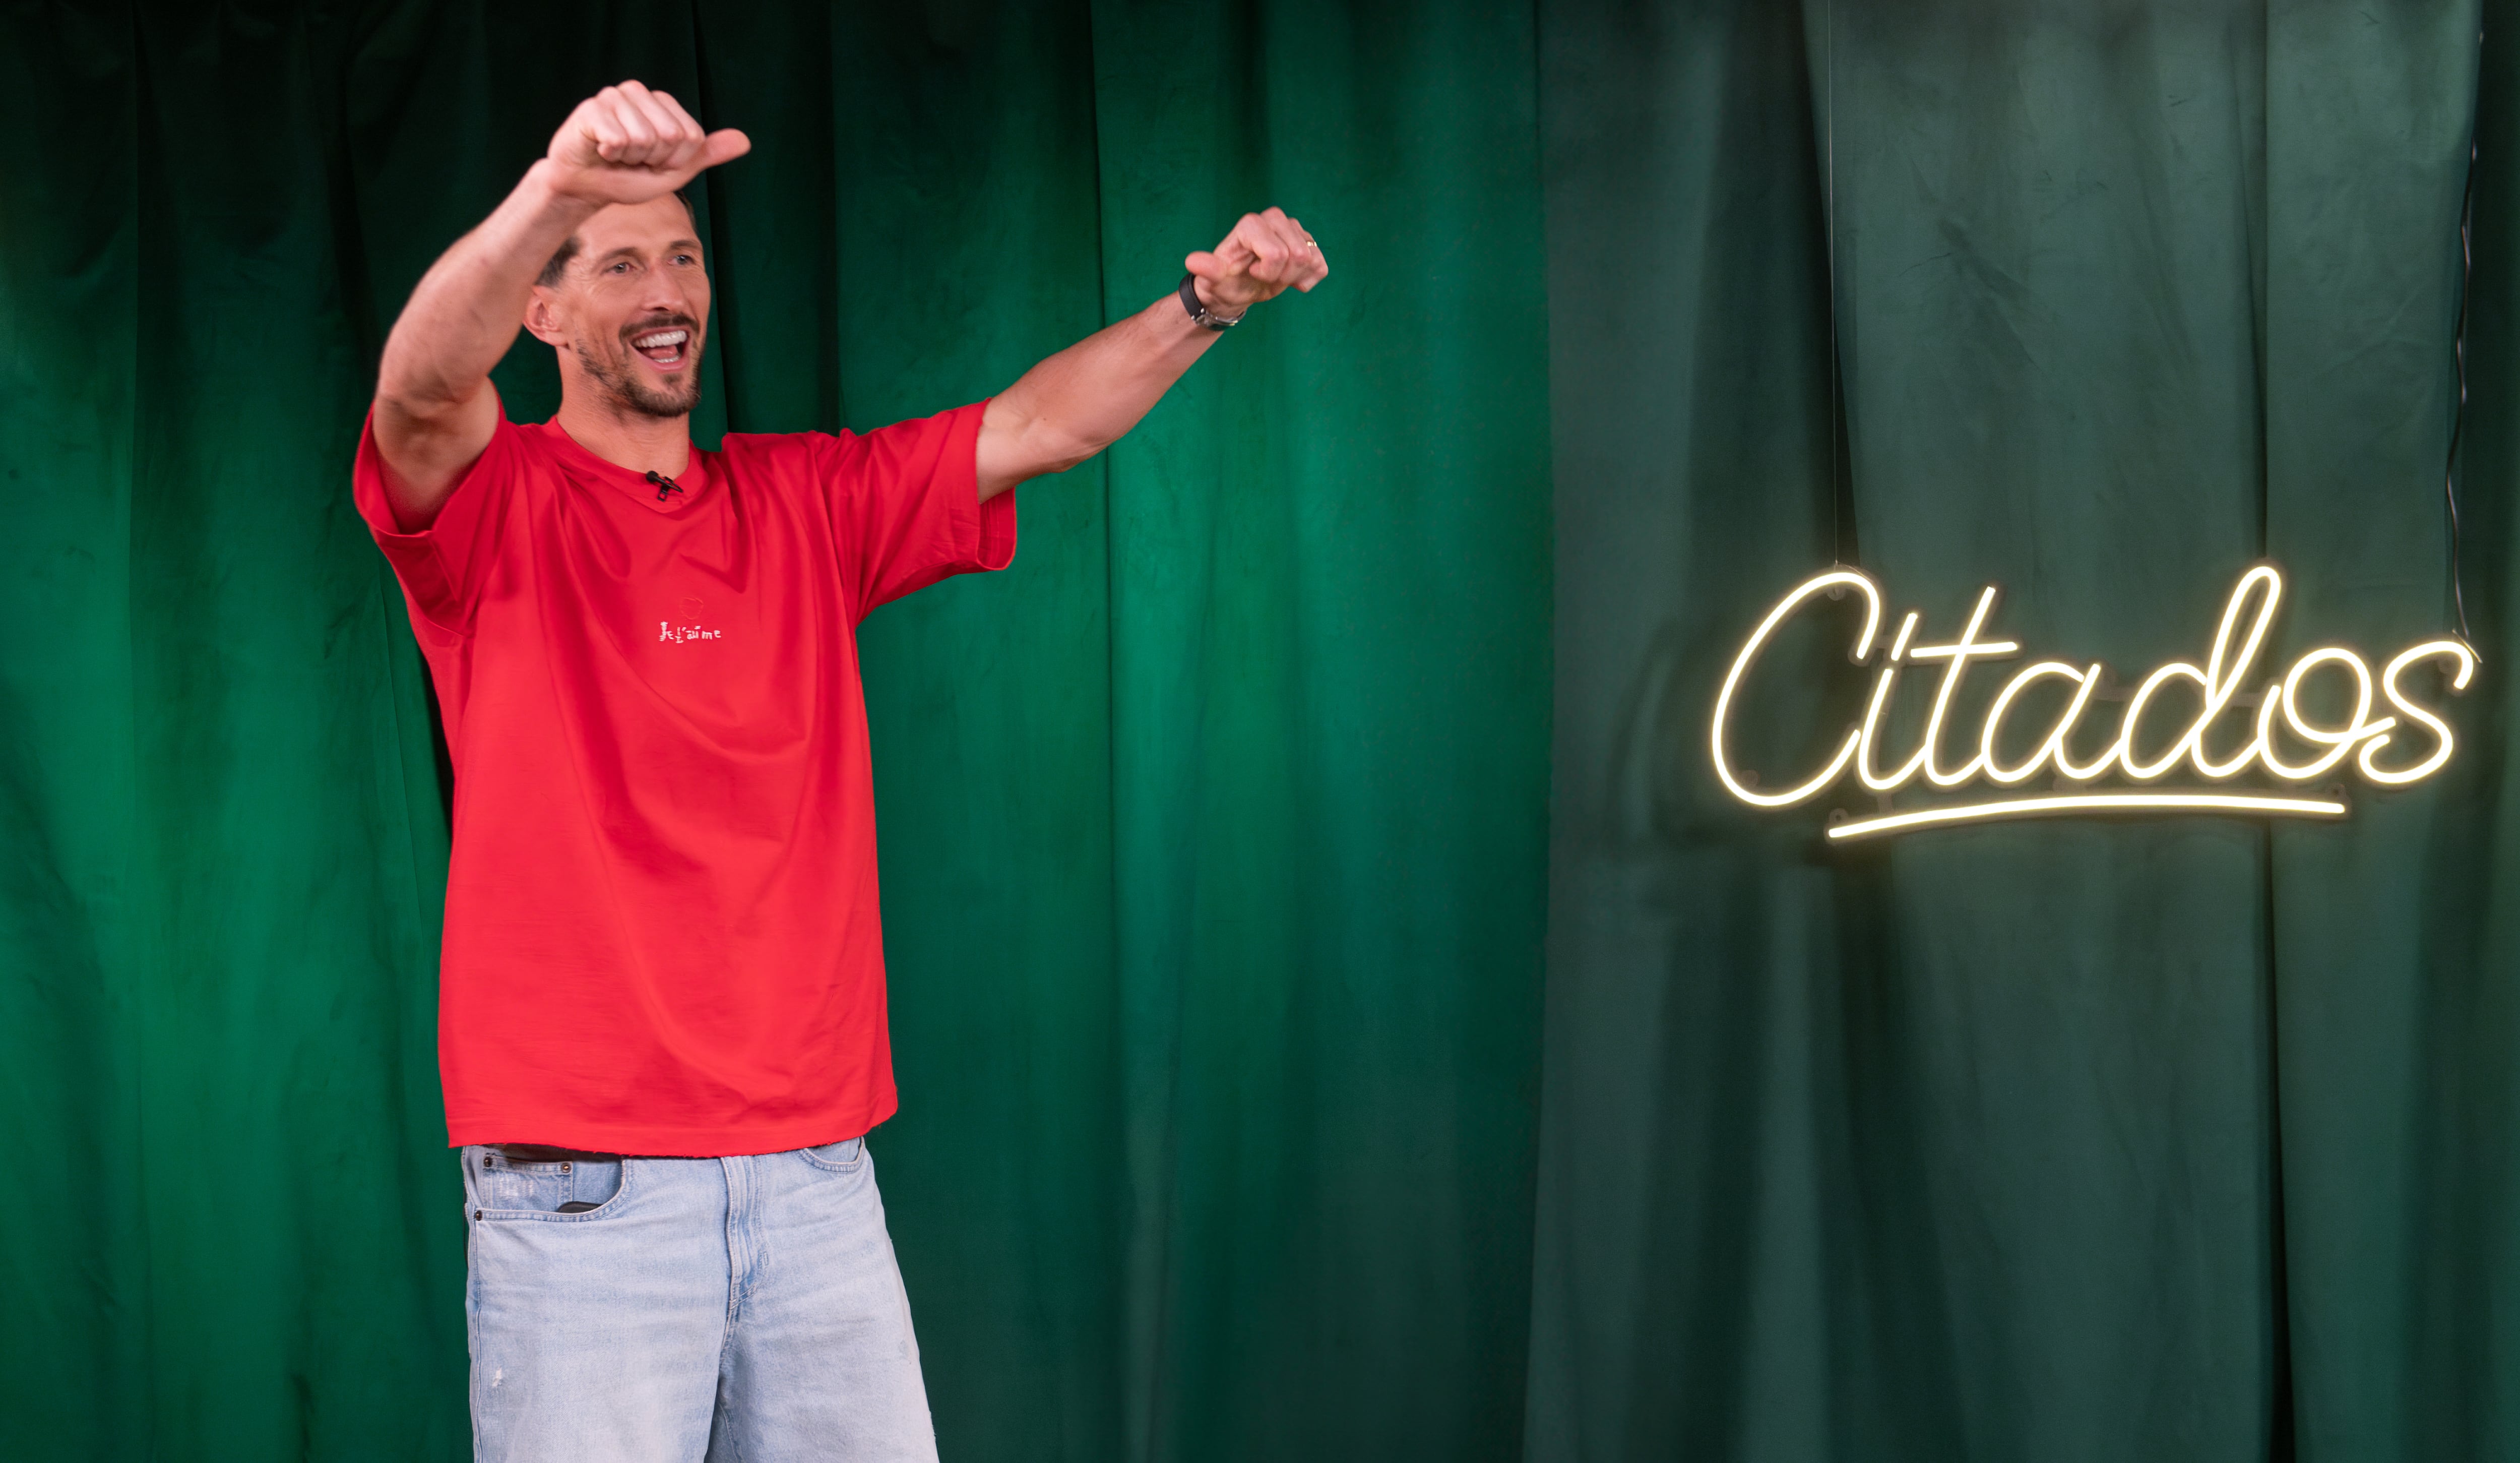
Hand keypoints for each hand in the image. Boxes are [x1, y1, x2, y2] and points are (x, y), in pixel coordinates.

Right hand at [544, 80, 750, 206]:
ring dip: (629, 158)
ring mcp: (614, 96)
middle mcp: (640, 92)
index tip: (653, 163)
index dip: (674, 161)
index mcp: (664, 105)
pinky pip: (617, 138)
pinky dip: (610, 154)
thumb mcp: (675, 171)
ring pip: (644, 137)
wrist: (586, 188)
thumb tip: (745, 141)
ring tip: (615, 154)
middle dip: (652, 159)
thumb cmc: (628, 178)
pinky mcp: (592, 107)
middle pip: (670, 135)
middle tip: (632, 159)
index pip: (691, 137)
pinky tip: (600, 150)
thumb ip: (706, 154)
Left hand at [1185, 207, 1328, 315]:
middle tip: (1263, 277)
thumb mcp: (1213, 280)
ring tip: (1274, 276)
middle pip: (1297, 255)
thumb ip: (1207, 270)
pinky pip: (1320, 265)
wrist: (1237, 289)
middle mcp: (1274, 218)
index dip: (1267, 272)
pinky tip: (1291, 278)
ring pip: (1310, 259)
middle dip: (1282, 276)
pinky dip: (1308, 279)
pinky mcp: (1308, 241)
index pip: (1277, 253)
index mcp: (1251, 224)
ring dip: (1293, 277)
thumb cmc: (1225, 282)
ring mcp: (1294, 228)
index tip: (1251, 273)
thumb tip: (1192, 262)